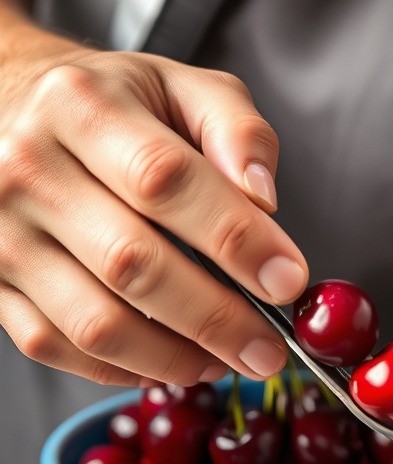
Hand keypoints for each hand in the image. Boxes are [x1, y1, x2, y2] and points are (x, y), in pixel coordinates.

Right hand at [0, 30, 307, 385]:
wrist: (9, 104)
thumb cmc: (112, 107)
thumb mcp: (181, 89)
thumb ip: (237, 133)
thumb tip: (264, 201)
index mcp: (81, 106)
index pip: (164, 180)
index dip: (235, 239)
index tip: (288, 281)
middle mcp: (29, 169)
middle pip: (133, 264)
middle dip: (218, 320)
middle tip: (270, 350)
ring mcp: (1, 234)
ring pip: (96, 323)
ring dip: (176, 359)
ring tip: (227, 361)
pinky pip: (59, 348)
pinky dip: (126, 370)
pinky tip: (172, 362)